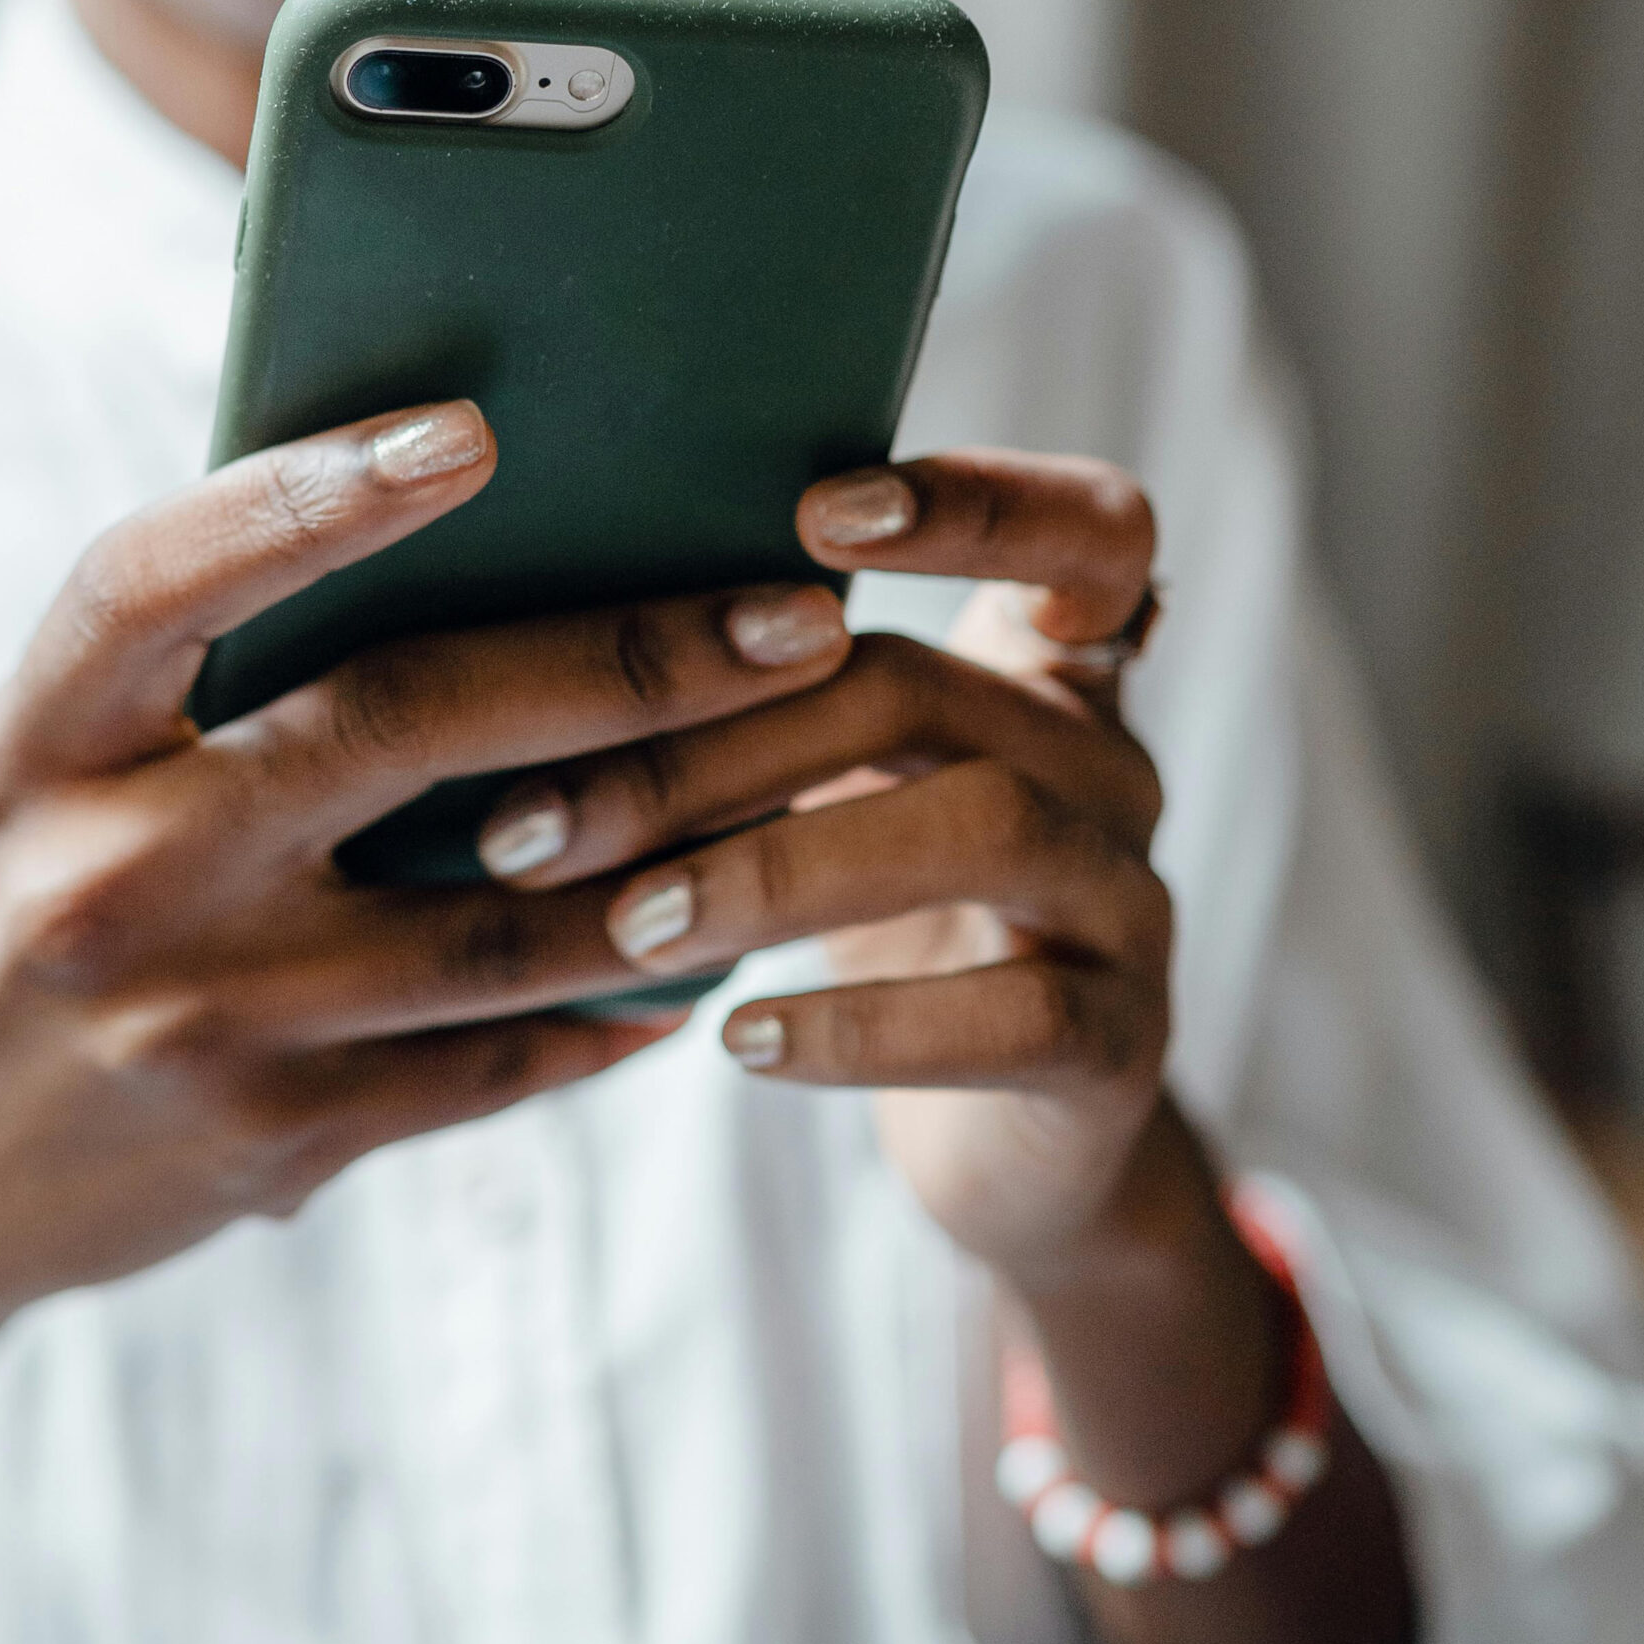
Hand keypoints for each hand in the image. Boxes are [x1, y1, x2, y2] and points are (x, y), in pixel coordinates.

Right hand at [0, 398, 861, 1351]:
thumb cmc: (5, 916)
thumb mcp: (40, 777)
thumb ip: (190, 681)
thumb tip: (444, 544)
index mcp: (34, 746)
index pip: (159, 584)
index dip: (307, 496)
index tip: (472, 430)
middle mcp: (106, 876)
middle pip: (395, 731)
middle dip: (625, 665)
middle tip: (796, 619)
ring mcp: (194, 1023)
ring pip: (493, 921)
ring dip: (676, 852)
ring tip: (806, 778)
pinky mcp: (269, 1142)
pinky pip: (487, 1064)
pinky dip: (608, 1007)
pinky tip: (702, 961)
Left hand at [469, 446, 1169, 1284]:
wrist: (1007, 1143)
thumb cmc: (877, 928)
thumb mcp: (826, 795)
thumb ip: (753, 705)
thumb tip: (513, 647)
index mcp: (1040, 673)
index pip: (1085, 527)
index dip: (974, 501)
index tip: (814, 514)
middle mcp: (1105, 763)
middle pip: (923, 689)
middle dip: (711, 749)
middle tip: (540, 824)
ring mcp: (1130, 901)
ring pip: (986, 828)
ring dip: (778, 871)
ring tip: (633, 928)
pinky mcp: (1124, 1045)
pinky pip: (1015, 1017)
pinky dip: (863, 1028)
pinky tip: (740, 1042)